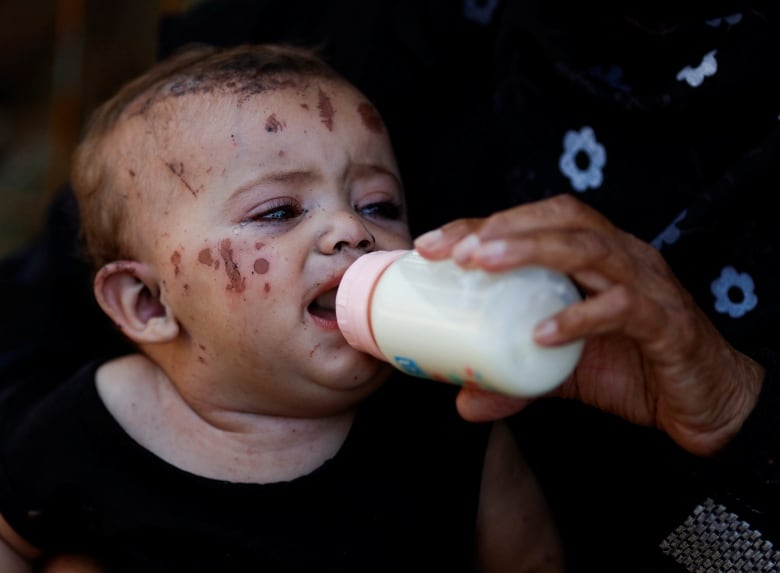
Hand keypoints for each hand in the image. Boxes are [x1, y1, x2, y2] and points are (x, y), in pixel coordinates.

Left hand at [414, 194, 763, 456]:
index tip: (433, 244)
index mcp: (593, 257)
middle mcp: (621, 258)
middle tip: (455, 251)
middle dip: (502, 227)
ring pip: (591, 248)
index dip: (483, 224)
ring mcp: (648, 285)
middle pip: (562, 219)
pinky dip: (580, 316)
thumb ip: (516, 380)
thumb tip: (463, 402)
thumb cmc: (632, 368)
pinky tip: (542, 333)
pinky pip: (624, 308)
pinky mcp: (668, 323)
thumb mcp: (561, 372)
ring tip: (484, 264)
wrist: (703, 402)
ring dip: (533, 250)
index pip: (536, 221)